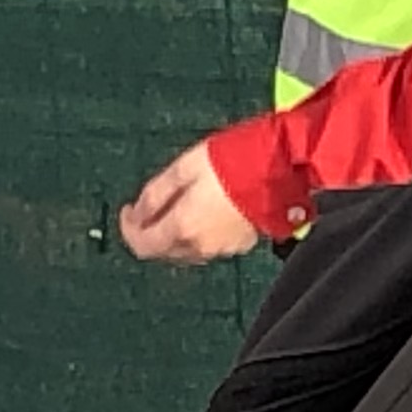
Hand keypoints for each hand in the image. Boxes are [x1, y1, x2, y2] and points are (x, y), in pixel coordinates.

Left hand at [119, 141, 262, 263]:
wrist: (283, 167)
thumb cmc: (232, 159)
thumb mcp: (184, 167)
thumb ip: (155, 194)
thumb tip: (136, 214)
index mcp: (182, 227)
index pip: (142, 246)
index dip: (128, 230)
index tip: (127, 211)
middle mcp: (200, 246)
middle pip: (163, 251)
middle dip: (152, 231)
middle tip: (151, 207)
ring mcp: (223, 249)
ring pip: (186, 251)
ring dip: (176, 234)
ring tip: (181, 205)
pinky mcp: (242, 245)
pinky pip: (209, 246)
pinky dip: (199, 234)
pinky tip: (207, 211)